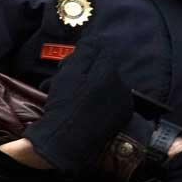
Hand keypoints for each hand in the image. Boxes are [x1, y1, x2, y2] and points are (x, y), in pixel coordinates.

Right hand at [23, 35, 130, 171]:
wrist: (67, 142)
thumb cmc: (65, 105)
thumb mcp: (69, 74)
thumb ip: (83, 54)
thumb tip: (92, 40)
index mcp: (109, 73)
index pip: (99, 51)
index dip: (79, 57)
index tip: (64, 67)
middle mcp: (121, 86)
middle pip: (101, 68)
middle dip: (81, 72)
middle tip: (59, 82)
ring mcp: (122, 103)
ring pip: (102, 85)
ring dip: (84, 86)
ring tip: (63, 97)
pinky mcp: (119, 117)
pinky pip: (107, 101)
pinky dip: (93, 101)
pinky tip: (77, 108)